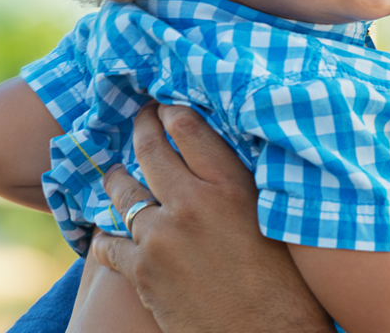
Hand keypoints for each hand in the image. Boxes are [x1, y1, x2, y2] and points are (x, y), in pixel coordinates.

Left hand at [88, 103, 332, 332]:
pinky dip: (104, 237)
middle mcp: (194, 204)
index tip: (165, 106)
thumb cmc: (285, 283)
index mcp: (233, 186)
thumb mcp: (274, 218)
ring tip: (114, 175)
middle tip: (137, 120)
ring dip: (116, 181)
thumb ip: (246, 184)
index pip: (190, 128)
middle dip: (140, 130)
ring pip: (123, 193)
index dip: (172, 111)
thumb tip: (224, 155)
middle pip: (150, 151)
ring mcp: (162, 237)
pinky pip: (107, 244)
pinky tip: (104, 234)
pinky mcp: (143, 272)